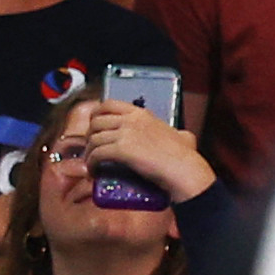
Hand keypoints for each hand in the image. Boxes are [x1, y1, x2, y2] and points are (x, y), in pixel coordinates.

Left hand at [65, 99, 213, 202]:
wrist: (184, 170)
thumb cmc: (186, 158)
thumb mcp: (184, 137)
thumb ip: (178, 133)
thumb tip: (184, 136)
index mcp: (142, 114)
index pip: (109, 104)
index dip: (96, 114)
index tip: (94, 125)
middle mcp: (131, 120)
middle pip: (96, 121)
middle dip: (89, 134)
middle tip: (92, 146)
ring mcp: (125, 134)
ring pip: (94, 138)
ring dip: (89, 151)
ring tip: (91, 162)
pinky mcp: (121, 150)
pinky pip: (97, 153)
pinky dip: (91, 163)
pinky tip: (94, 170)